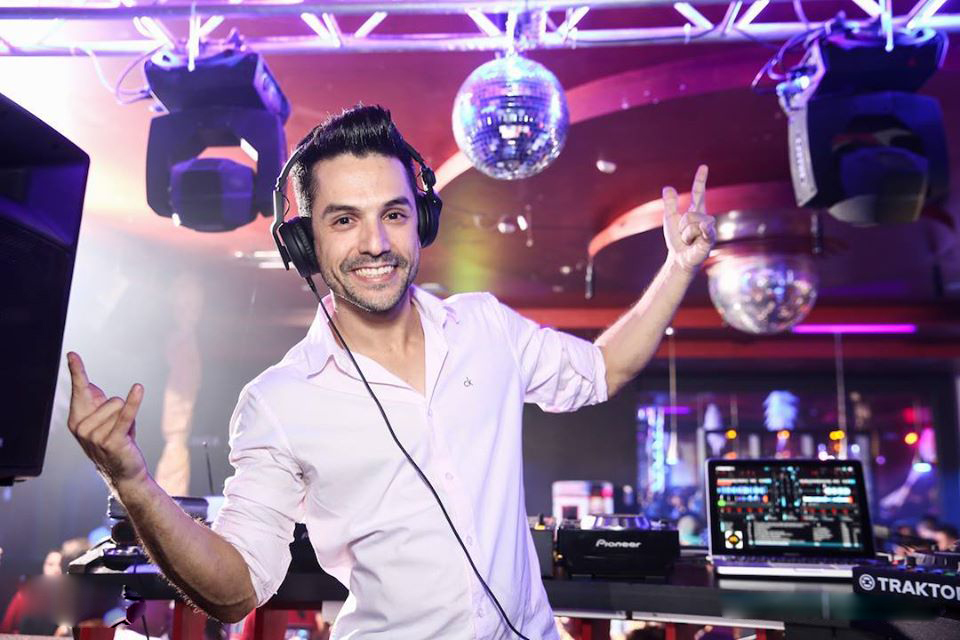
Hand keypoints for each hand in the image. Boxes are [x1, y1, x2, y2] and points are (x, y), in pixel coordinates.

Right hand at [66, 352, 147, 490]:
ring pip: (120, 406)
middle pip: (110, 399)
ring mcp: (94, 436)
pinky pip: (126, 414)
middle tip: (118, 431)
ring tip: (123, 436)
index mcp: (76, 420)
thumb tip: (87, 383)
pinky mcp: (112, 440)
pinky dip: (133, 402)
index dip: (77, 370)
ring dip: (128, 420)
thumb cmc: (115, 441)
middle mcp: (81, 427)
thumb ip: (95, 402)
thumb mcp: (104, 420)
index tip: (73, 354)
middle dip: (121, 412)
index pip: (79, 389)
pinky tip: (138, 388)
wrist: (124, 472)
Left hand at [663, 164, 716, 272]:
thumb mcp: (670, 219)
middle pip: (690, 213)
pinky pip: (704, 229)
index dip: (700, 179)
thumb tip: (668, 187)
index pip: (698, 192)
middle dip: (682, 225)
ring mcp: (709, 228)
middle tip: (684, 235)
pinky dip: (700, 232)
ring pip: (693, 223)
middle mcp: (704, 217)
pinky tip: (700, 236)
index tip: (704, 166)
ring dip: (686, 234)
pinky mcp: (710, 238)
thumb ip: (670, 204)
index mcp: (695, 211)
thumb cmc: (677, 241)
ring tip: (689, 241)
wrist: (679, 259)